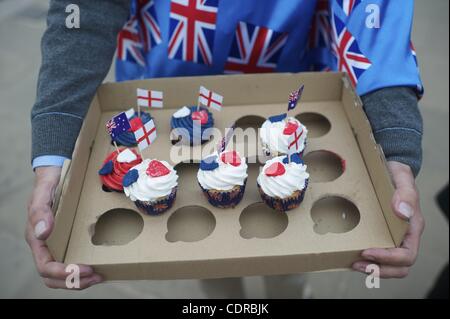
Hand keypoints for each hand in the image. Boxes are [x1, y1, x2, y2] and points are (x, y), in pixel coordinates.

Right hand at [26, 166, 101, 288]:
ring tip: (100, 276)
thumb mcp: (43, 193)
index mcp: (36, 239)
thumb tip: (43, 233)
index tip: (85, 269)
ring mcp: (56, 246)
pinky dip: (85, 269)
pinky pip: (73, 261)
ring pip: (64, 274)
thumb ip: (40, 211)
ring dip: (81, 280)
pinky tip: (101, 265)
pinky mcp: (68, 242)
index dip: (64, 273)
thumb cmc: (48, 185)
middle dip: (74, 282)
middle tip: (96, 277)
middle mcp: (46, 247)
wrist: (55, 175)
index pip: (45, 267)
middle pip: (53, 278)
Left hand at [352, 161, 424, 277]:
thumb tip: (402, 212)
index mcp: (412, 227)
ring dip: (371, 269)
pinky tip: (349, 255)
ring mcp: (391, 238)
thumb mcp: (402, 177)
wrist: (386, 169)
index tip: (367, 251)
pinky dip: (364, 260)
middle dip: (378, 270)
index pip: (407, 255)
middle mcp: (403, 237)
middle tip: (356, 264)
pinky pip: (375, 256)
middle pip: (399, 267)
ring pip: (387, 266)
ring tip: (352, 263)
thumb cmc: (396, 174)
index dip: (388, 259)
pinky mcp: (379, 236)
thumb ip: (406, 193)